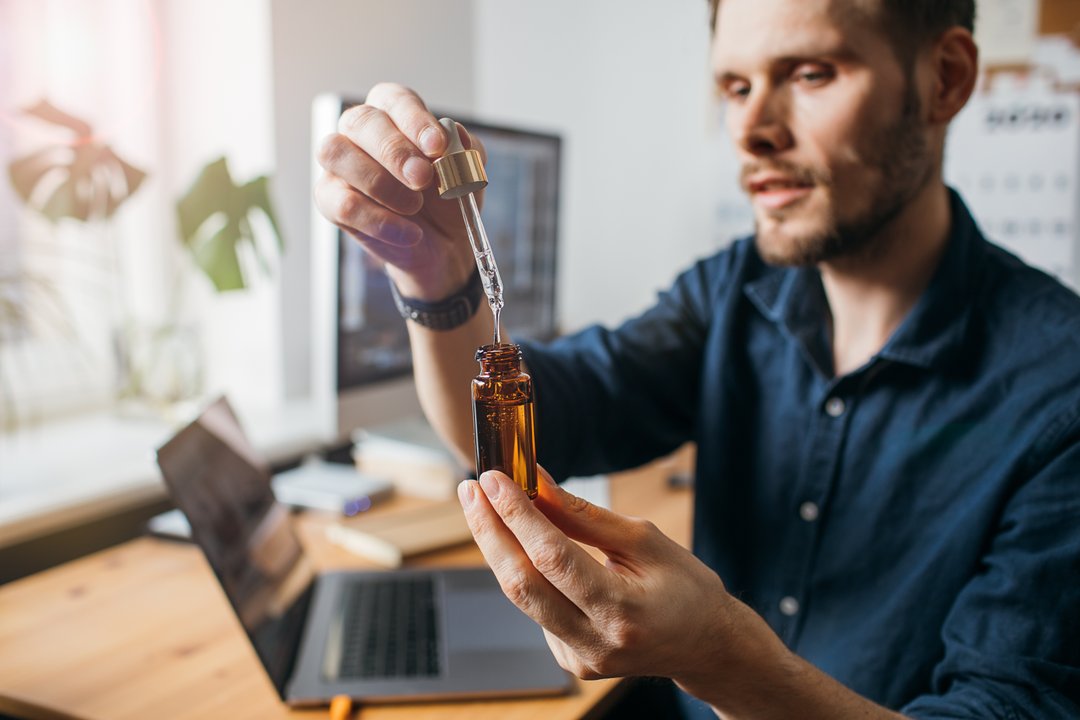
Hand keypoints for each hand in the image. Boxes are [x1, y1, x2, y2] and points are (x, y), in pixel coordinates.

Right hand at [313, 82, 482, 299]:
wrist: (442, 244)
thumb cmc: (446, 197)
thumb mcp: (464, 173)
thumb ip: (463, 151)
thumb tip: (455, 135)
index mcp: (392, 113)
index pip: (394, 100)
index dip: (414, 120)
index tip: (437, 146)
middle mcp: (358, 131)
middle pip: (360, 121)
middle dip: (394, 151)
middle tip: (423, 178)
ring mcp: (339, 164)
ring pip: (336, 153)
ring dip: (378, 182)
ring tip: (414, 206)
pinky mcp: (329, 199)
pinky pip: (343, 204)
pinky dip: (379, 221)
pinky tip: (408, 233)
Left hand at [457, 467, 789, 702]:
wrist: (706, 645)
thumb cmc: (685, 587)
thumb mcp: (645, 540)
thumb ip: (585, 517)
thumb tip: (537, 485)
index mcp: (623, 610)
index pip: (553, 557)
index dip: (517, 514)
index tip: (492, 478)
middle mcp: (597, 643)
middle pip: (522, 583)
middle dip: (490, 530)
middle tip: (471, 489)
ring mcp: (581, 659)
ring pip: (522, 598)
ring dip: (499, 548)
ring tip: (485, 506)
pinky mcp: (572, 664)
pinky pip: (536, 611)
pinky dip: (528, 575)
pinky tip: (529, 551)